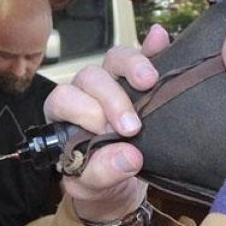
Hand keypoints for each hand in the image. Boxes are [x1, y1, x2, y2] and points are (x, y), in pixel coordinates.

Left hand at [43, 24, 169, 222]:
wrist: (120, 185)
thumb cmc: (97, 180)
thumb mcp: (91, 187)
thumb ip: (101, 174)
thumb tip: (129, 157)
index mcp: (63, 115)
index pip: (63, 98)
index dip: (83, 111)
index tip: (104, 132)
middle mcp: (85, 92)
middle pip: (91, 76)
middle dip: (111, 98)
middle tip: (131, 126)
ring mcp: (115, 82)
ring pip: (115, 59)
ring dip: (132, 66)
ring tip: (150, 82)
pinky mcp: (142, 81)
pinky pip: (147, 56)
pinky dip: (155, 46)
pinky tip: (162, 38)